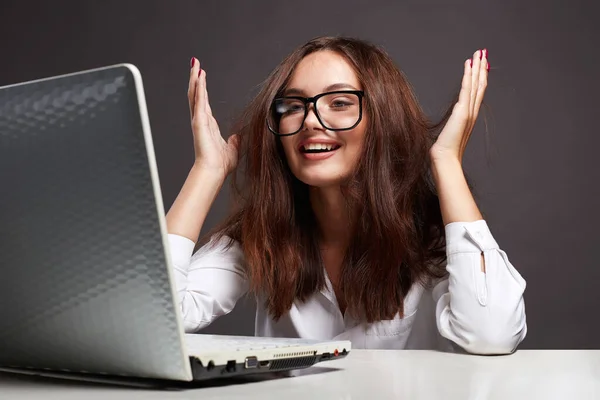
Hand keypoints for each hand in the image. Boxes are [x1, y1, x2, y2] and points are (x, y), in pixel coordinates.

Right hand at [187, 57, 239, 177]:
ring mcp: (198, 120)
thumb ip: (234, 142)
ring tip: (195, 64)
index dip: (203, 88)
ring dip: (195, 78)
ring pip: (195, 94)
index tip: (201, 76)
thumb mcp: (232, 149)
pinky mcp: (199, 121)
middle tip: (194, 64)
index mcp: (208, 125)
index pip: (204, 101)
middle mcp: (201, 120)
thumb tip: (237, 137)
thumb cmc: (220, 164)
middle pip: (196, 94)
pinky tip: (199, 77)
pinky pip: (199, 101)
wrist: (214, 171)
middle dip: (195, 78)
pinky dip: (199, 88)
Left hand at [429, 49, 489, 162]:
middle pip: (479, 85)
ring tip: (479, 54)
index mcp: (469, 115)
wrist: (445, 158)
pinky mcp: (462, 111)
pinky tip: (469, 64)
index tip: (480, 65)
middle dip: (481, 68)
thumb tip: (448, 122)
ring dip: (478, 68)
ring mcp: (469, 111)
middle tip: (483, 53)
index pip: (476, 92)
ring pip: (476, 84)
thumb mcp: (448, 132)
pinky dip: (468, 76)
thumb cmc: (445, 150)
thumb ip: (450, 125)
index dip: (479, 77)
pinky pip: (467, 89)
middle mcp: (472, 111)